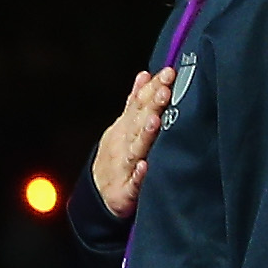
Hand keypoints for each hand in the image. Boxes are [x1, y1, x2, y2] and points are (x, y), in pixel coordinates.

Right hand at [91, 68, 172, 218]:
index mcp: (125, 128)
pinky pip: (134, 182)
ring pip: (136, 148)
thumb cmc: (119, 157)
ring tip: (155, 121)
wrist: (100, 194)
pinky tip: (145, 166)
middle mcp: (124, 143)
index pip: (139, 103)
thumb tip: (146, 75)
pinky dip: (139, 174)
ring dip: (144, 135)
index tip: (167, 73)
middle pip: (139, 122)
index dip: (152, 88)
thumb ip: (136, 102)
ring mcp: (125, 166)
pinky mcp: (126, 190)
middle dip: (151, 105)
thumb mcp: (122, 126)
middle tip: (165, 90)